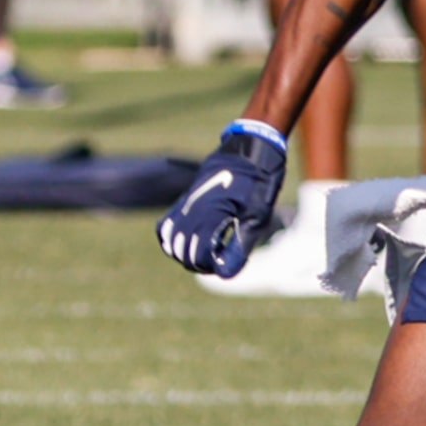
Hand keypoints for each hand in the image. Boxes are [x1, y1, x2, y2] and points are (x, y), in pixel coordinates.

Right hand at [158, 126, 287, 275]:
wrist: (248, 151)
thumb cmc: (258, 184)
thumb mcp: (257, 218)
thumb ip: (239, 247)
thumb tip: (225, 274)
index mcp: (210, 215)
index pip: (198, 255)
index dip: (212, 265)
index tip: (228, 262)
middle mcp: (191, 211)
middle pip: (182, 252)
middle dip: (200, 263)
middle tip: (221, 260)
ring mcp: (184, 205)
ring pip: (171, 242)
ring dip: (186, 254)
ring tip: (208, 253)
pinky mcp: (182, 201)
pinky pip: (167, 227)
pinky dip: (173, 240)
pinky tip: (191, 243)